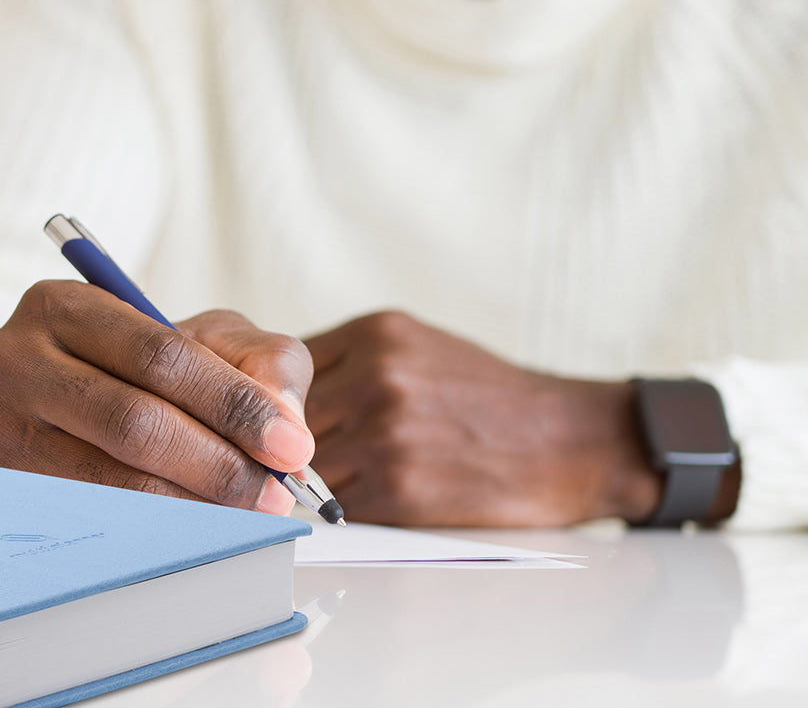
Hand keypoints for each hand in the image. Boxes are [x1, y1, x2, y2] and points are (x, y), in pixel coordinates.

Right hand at [0, 281, 314, 514]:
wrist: (74, 387)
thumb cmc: (151, 359)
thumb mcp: (211, 336)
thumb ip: (261, 364)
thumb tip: (286, 428)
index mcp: (60, 305)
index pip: (160, 356)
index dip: (232, 403)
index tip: (289, 445)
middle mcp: (12, 362)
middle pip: (131, 422)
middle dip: (216, 463)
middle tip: (274, 490)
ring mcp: (0, 431)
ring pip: (110, 480)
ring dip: (192, 504)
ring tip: (247, 511)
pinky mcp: (7, 488)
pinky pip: (93, 516)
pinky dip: (157, 525)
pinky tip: (201, 524)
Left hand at [303, 311, 661, 526]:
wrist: (566, 439)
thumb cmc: (485, 394)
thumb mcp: (417, 346)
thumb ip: (350, 360)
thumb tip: (277, 390)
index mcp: (376, 332)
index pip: (285, 366)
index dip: (276, 398)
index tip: (277, 418)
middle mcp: (377, 375)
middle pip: (284, 417)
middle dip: (285, 442)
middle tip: (292, 458)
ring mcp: (386, 432)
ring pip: (304, 464)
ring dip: (308, 481)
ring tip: (335, 481)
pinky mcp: (399, 488)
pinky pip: (335, 504)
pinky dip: (339, 509)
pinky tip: (366, 500)